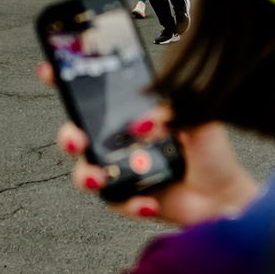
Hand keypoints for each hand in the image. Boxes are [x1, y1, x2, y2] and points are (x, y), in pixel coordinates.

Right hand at [48, 94, 259, 226]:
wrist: (225, 196)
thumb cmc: (211, 154)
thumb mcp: (198, 120)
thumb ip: (173, 111)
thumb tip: (142, 122)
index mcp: (133, 116)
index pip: (96, 97)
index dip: (68, 83)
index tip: (49, 71)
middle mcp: (120, 143)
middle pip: (77, 136)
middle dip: (69, 136)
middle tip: (78, 138)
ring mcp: (121, 172)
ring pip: (85, 173)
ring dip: (85, 175)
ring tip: (97, 177)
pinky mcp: (128, 200)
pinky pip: (116, 202)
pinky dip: (129, 202)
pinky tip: (146, 201)